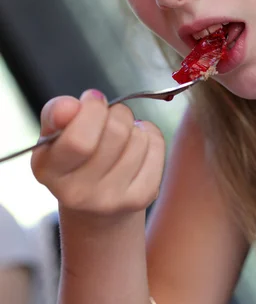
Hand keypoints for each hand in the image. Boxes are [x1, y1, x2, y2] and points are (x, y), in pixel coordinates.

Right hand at [31, 90, 164, 215]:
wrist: (93, 203)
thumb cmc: (73, 157)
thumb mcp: (55, 133)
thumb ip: (57, 113)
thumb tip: (70, 106)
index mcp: (51, 172)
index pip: (79, 140)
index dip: (92, 109)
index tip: (93, 99)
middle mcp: (79, 193)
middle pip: (116, 133)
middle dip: (117, 112)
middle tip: (110, 117)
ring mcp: (112, 199)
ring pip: (139, 139)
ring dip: (133, 127)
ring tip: (121, 136)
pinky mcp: (142, 198)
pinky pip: (157, 148)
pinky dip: (150, 136)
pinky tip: (136, 145)